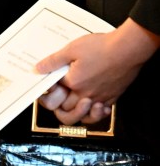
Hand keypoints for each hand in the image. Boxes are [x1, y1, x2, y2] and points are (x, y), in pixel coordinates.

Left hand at [36, 19, 159, 126]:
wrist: (127, 50)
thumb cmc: (100, 48)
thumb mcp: (72, 49)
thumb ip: (54, 60)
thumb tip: (38, 68)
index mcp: (73, 83)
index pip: (55, 95)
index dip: (50, 90)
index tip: (51, 85)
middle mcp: (86, 95)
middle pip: (67, 111)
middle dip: (60, 104)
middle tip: (60, 93)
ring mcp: (100, 98)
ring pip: (84, 117)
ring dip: (77, 113)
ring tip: (74, 102)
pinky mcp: (112, 98)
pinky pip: (100, 114)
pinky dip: (95, 113)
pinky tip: (93, 104)